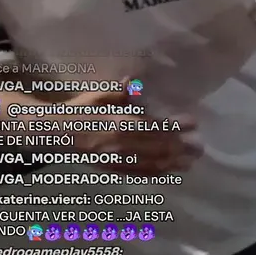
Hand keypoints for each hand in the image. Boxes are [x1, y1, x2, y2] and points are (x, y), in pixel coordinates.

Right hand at [62, 86, 201, 175]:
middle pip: (156, 146)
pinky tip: (171, 171)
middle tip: (200, 146)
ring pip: (149, 163)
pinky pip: (137, 173)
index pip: (152, 125)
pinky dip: (156, 173)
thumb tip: (133, 80)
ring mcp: (116, 159)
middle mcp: (119, 143)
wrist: (55, 133)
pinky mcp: (112, 169)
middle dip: (180, 147)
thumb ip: (120, 91)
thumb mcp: (99, 95)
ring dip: (173, 163)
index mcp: (118, 123)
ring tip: (191, 161)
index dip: (174, 125)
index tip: (192, 123)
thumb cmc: (81, 110)